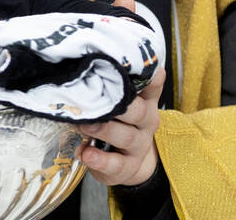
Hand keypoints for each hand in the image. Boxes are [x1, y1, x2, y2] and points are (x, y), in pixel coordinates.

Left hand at [78, 67, 165, 186]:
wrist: (129, 162)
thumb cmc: (120, 122)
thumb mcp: (120, 104)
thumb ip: (108, 88)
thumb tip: (85, 70)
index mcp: (145, 102)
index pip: (151, 87)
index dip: (150, 79)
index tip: (144, 70)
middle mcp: (146, 122)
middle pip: (138, 112)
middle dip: (117, 106)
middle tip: (92, 100)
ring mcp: (139, 145)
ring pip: (126, 137)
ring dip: (104, 130)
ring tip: (84, 126)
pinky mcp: (128, 167)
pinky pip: (116, 164)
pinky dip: (99, 160)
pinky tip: (86, 154)